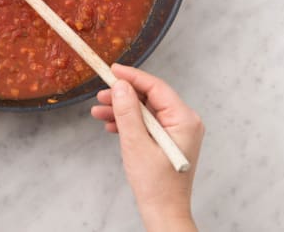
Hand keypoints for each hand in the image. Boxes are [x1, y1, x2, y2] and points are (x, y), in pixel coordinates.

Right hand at [91, 64, 203, 231]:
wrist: (163, 213)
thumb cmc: (156, 185)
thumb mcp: (136, 144)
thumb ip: (127, 112)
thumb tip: (120, 85)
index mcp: (184, 119)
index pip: (156, 87)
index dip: (132, 77)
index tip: (112, 70)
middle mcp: (185, 122)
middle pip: (150, 97)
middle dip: (123, 96)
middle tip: (101, 96)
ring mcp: (177, 131)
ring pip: (145, 110)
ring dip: (122, 110)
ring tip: (99, 112)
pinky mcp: (168, 140)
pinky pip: (147, 123)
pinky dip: (128, 123)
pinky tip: (111, 126)